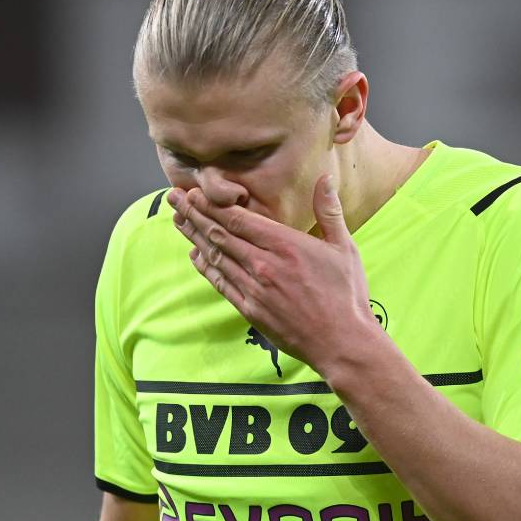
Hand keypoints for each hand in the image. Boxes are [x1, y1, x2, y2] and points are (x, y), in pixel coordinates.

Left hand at [167, 175, 383, 377]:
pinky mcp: (250, 310)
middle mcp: (263, 265)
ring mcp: (254, 289)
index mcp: (285, 245)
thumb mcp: (344, 248)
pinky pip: (221, 284)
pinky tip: (195, 255)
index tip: (194, 191)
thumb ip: (329, 211)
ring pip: (216, 257)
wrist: (341, 342)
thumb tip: (324, 178)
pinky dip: (206, 267)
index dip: (211, 205)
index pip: (237, 219)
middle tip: (173, 199)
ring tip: (178, 220)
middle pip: (219, 234)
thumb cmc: (347, 295)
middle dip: (194, 214)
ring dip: (194, 237)